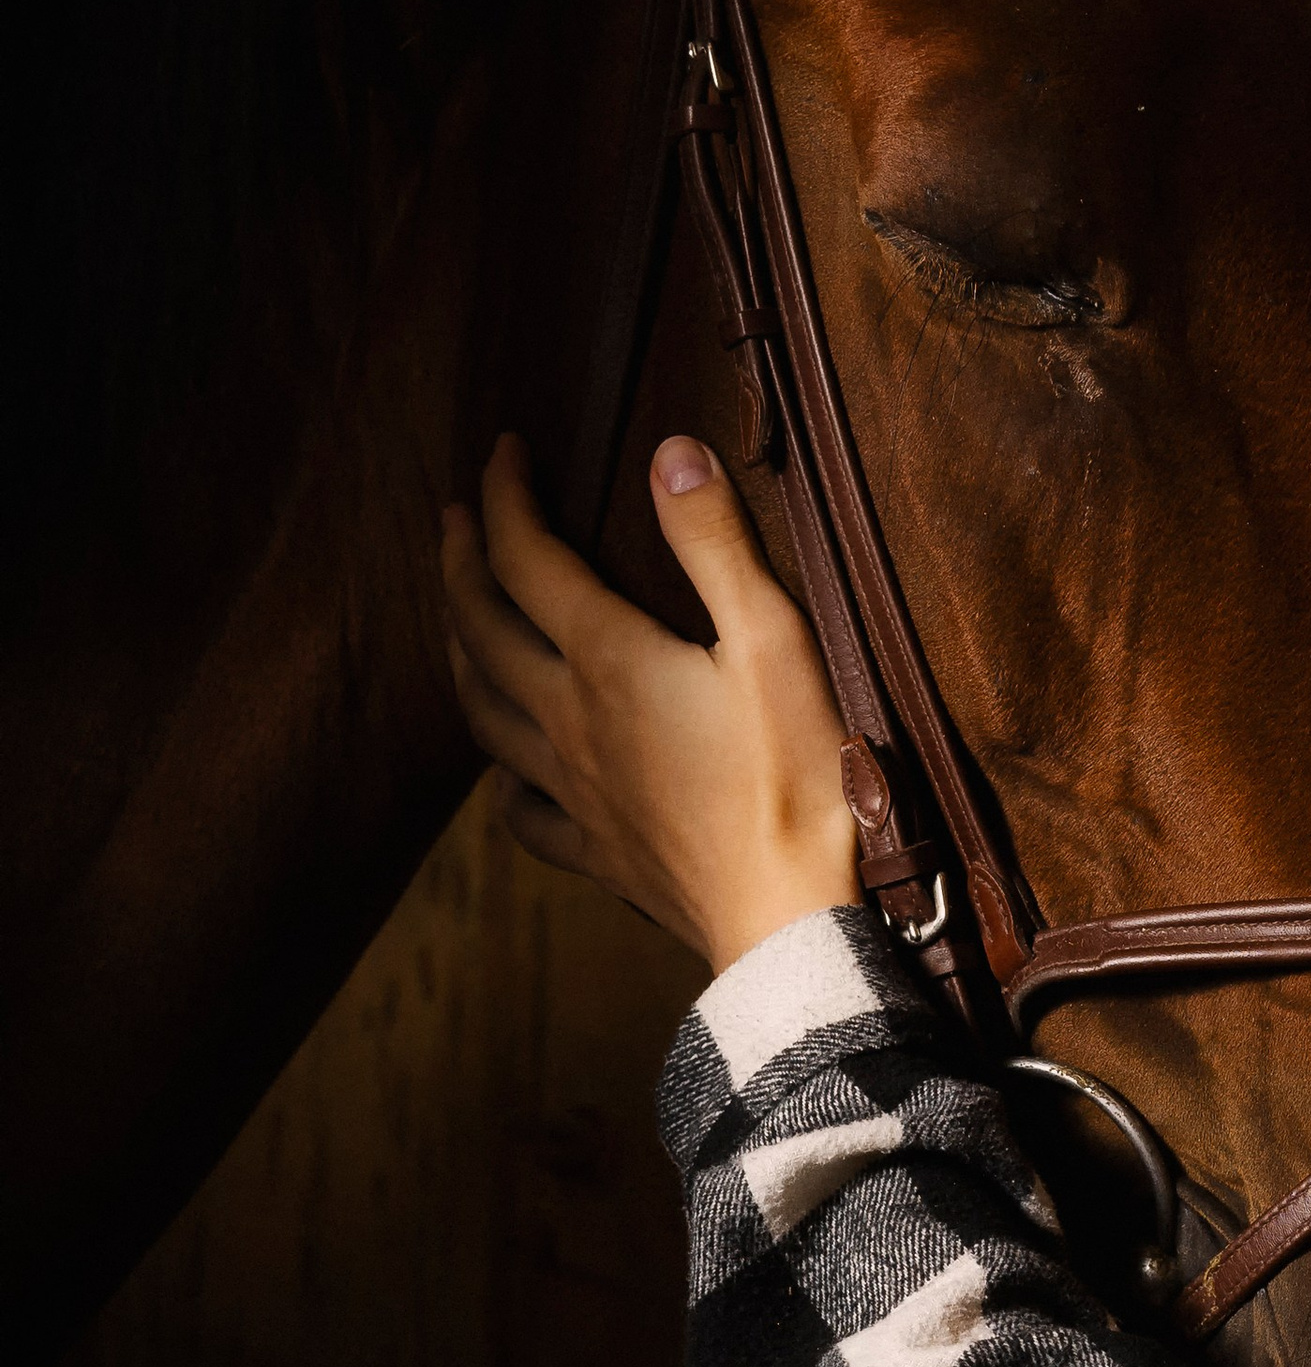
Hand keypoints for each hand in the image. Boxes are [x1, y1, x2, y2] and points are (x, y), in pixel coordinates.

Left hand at [441, 433, 852, 969]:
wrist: (789, 917)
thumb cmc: (797, 776)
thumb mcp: (773, 641)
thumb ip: (715, 544)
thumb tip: (667, 454)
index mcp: (607, 659)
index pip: (527, 556)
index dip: (507, 495)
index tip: (506, 449)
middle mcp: (568, 720)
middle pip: (482, 628)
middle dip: (461, 561)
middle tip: (457, 517)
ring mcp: (575, 791)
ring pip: (482, 712)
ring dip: (459, 652)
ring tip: (459, 620)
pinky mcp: (599, 850)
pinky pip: (524, 812)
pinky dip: (503, 777)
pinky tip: (510, 771)